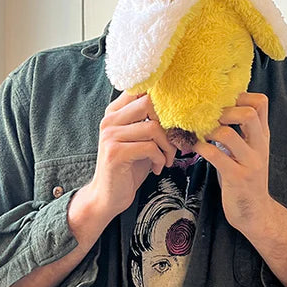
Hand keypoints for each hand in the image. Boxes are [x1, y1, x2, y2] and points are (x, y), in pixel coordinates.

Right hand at [90, 91, 175, 219]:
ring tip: (167, 158)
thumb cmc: (130, 166)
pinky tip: (158, 167)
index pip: (141, 90)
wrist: (108, 196)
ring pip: (153, 128)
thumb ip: (150, 121)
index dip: (162, 100)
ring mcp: (110, 135)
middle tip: (174, 141)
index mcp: (115, 112)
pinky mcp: (115, 153)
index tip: (174, 115)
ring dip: (168, 146)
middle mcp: (110, 120)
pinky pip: (150, 147)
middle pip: (149, 103)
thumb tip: (178, 108)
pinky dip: (160, 158)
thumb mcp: (140, 139)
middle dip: (168, 123)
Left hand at [193, 92, 271, 237]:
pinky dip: (201, 147)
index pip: (261, 102)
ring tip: (198, 132)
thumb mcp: (247, 150)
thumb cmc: (244, 177)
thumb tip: (218, 106)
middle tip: (208, 117)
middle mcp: (259, 146)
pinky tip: (194, 147)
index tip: (221, 102)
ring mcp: (250, 163)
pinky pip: (216, 156)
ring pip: (228, 134)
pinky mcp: (238, 178)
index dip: (240, 96)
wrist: (255, 213)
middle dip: (224, 110)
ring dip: (208, 130)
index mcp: (262, 135)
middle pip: (249, 113)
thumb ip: (239, 130)